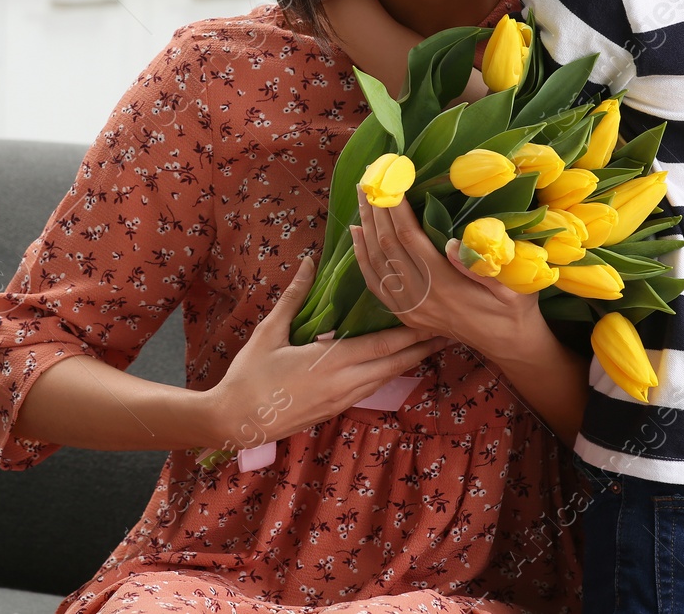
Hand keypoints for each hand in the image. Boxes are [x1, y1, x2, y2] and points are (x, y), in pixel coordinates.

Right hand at [205, 253, 449, 451]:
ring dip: (409, 361)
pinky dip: (388, 373)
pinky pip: (371, 388)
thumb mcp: (268, 331)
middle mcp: (344, 383)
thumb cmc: (249, 375)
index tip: (435, 317)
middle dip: (422, 348)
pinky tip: (394, 363)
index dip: (412, 332)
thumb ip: (293, 296)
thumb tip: (310, 262)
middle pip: (395, 364)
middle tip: (448, 330)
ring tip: (429, 345)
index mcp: (330, 361)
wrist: (235, 421)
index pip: (383, 345)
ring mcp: (342, 399)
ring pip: (386, 379)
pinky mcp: (336, 409)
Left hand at [351, 190, 548, 363]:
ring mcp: (410, 308)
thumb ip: (483, 268)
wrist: (508, 344)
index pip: (409, 238)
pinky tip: (357, 234)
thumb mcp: (513, 288)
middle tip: (368, 179)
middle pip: (387, 245)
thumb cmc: (514, 309)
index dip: (396, 209)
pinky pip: (375, 283)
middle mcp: (421, 296)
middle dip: (376, 210)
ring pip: (377, 262)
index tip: (390, 182)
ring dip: (366, 227)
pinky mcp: (406, 314)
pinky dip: (362, 256)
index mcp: (445, 285)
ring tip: (361, 196)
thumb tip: (454, 243)